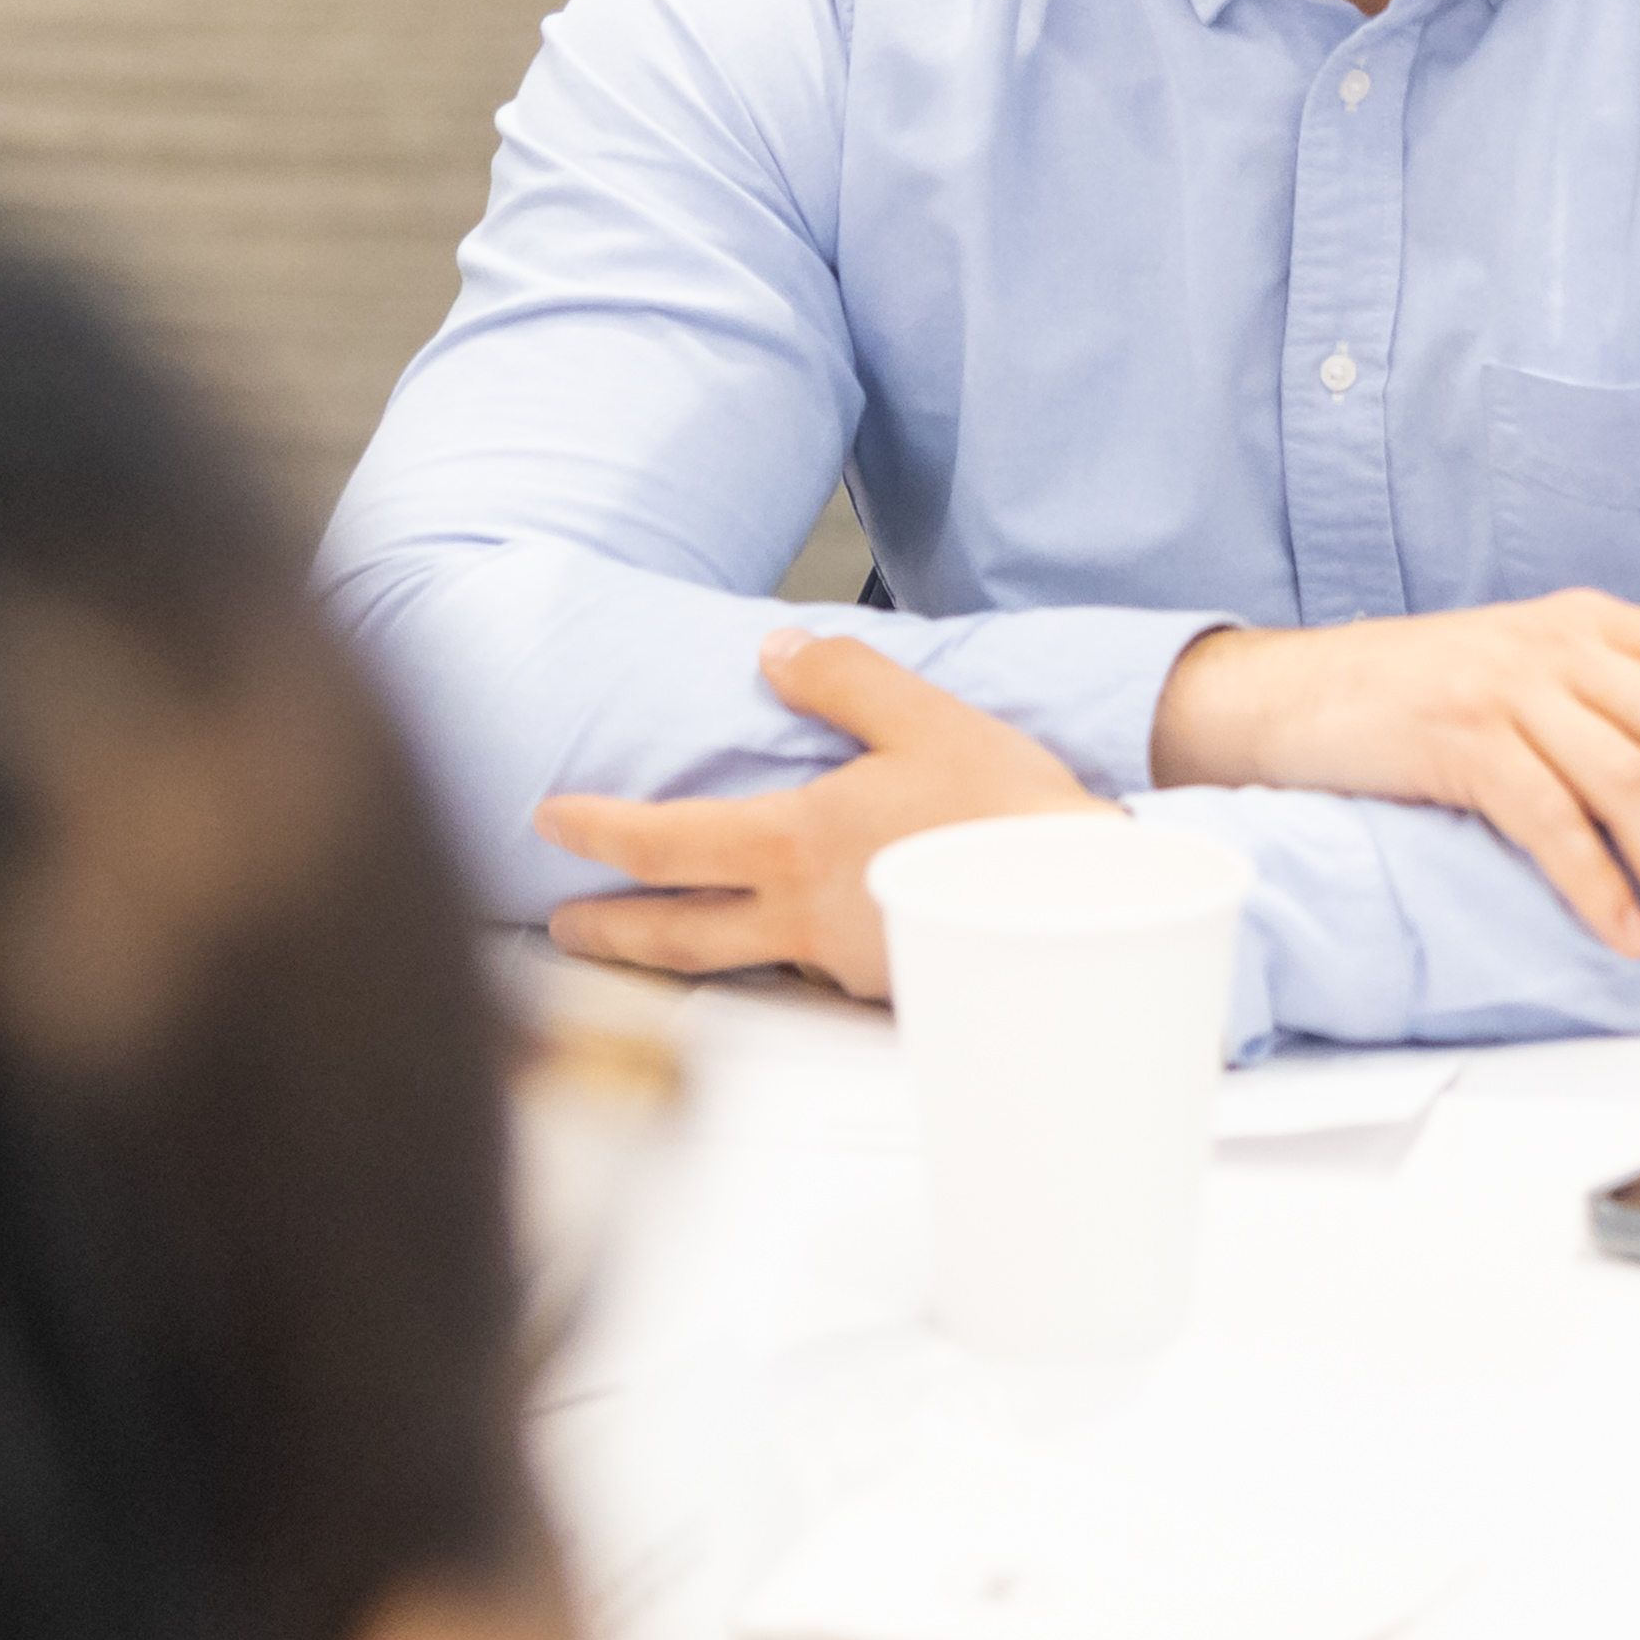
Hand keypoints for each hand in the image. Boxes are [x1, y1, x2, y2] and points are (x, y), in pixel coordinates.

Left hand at [529, 632, 1110, 995]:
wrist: (1091, 909)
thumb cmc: (1014, 815)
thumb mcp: (928, 719)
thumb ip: (845, 679)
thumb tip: (779, 649)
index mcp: (797, 844)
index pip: (662, 844)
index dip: (595, 833)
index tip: (548, 821)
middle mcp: (803, 917)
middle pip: (675, 936)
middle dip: (609, 930)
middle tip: (562, 927)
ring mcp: (843, 965)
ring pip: (739, 966)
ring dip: (682, 957)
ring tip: (662, 944)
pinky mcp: (888, 991)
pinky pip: (811, 977)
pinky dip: (775, 964)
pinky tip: (790, 949)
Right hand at [1148, 595, 1639, 968]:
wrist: (1296, 693)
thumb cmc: (1426, 693)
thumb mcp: (1531, 668)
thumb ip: (1612, 695)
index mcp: (1593, 622)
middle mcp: (1561, 645)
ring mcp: (1509, 690)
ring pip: (1628, 784)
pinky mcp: (1458, 743)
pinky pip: (1550, 822)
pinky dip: (1596, 887)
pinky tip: (1625, 935)